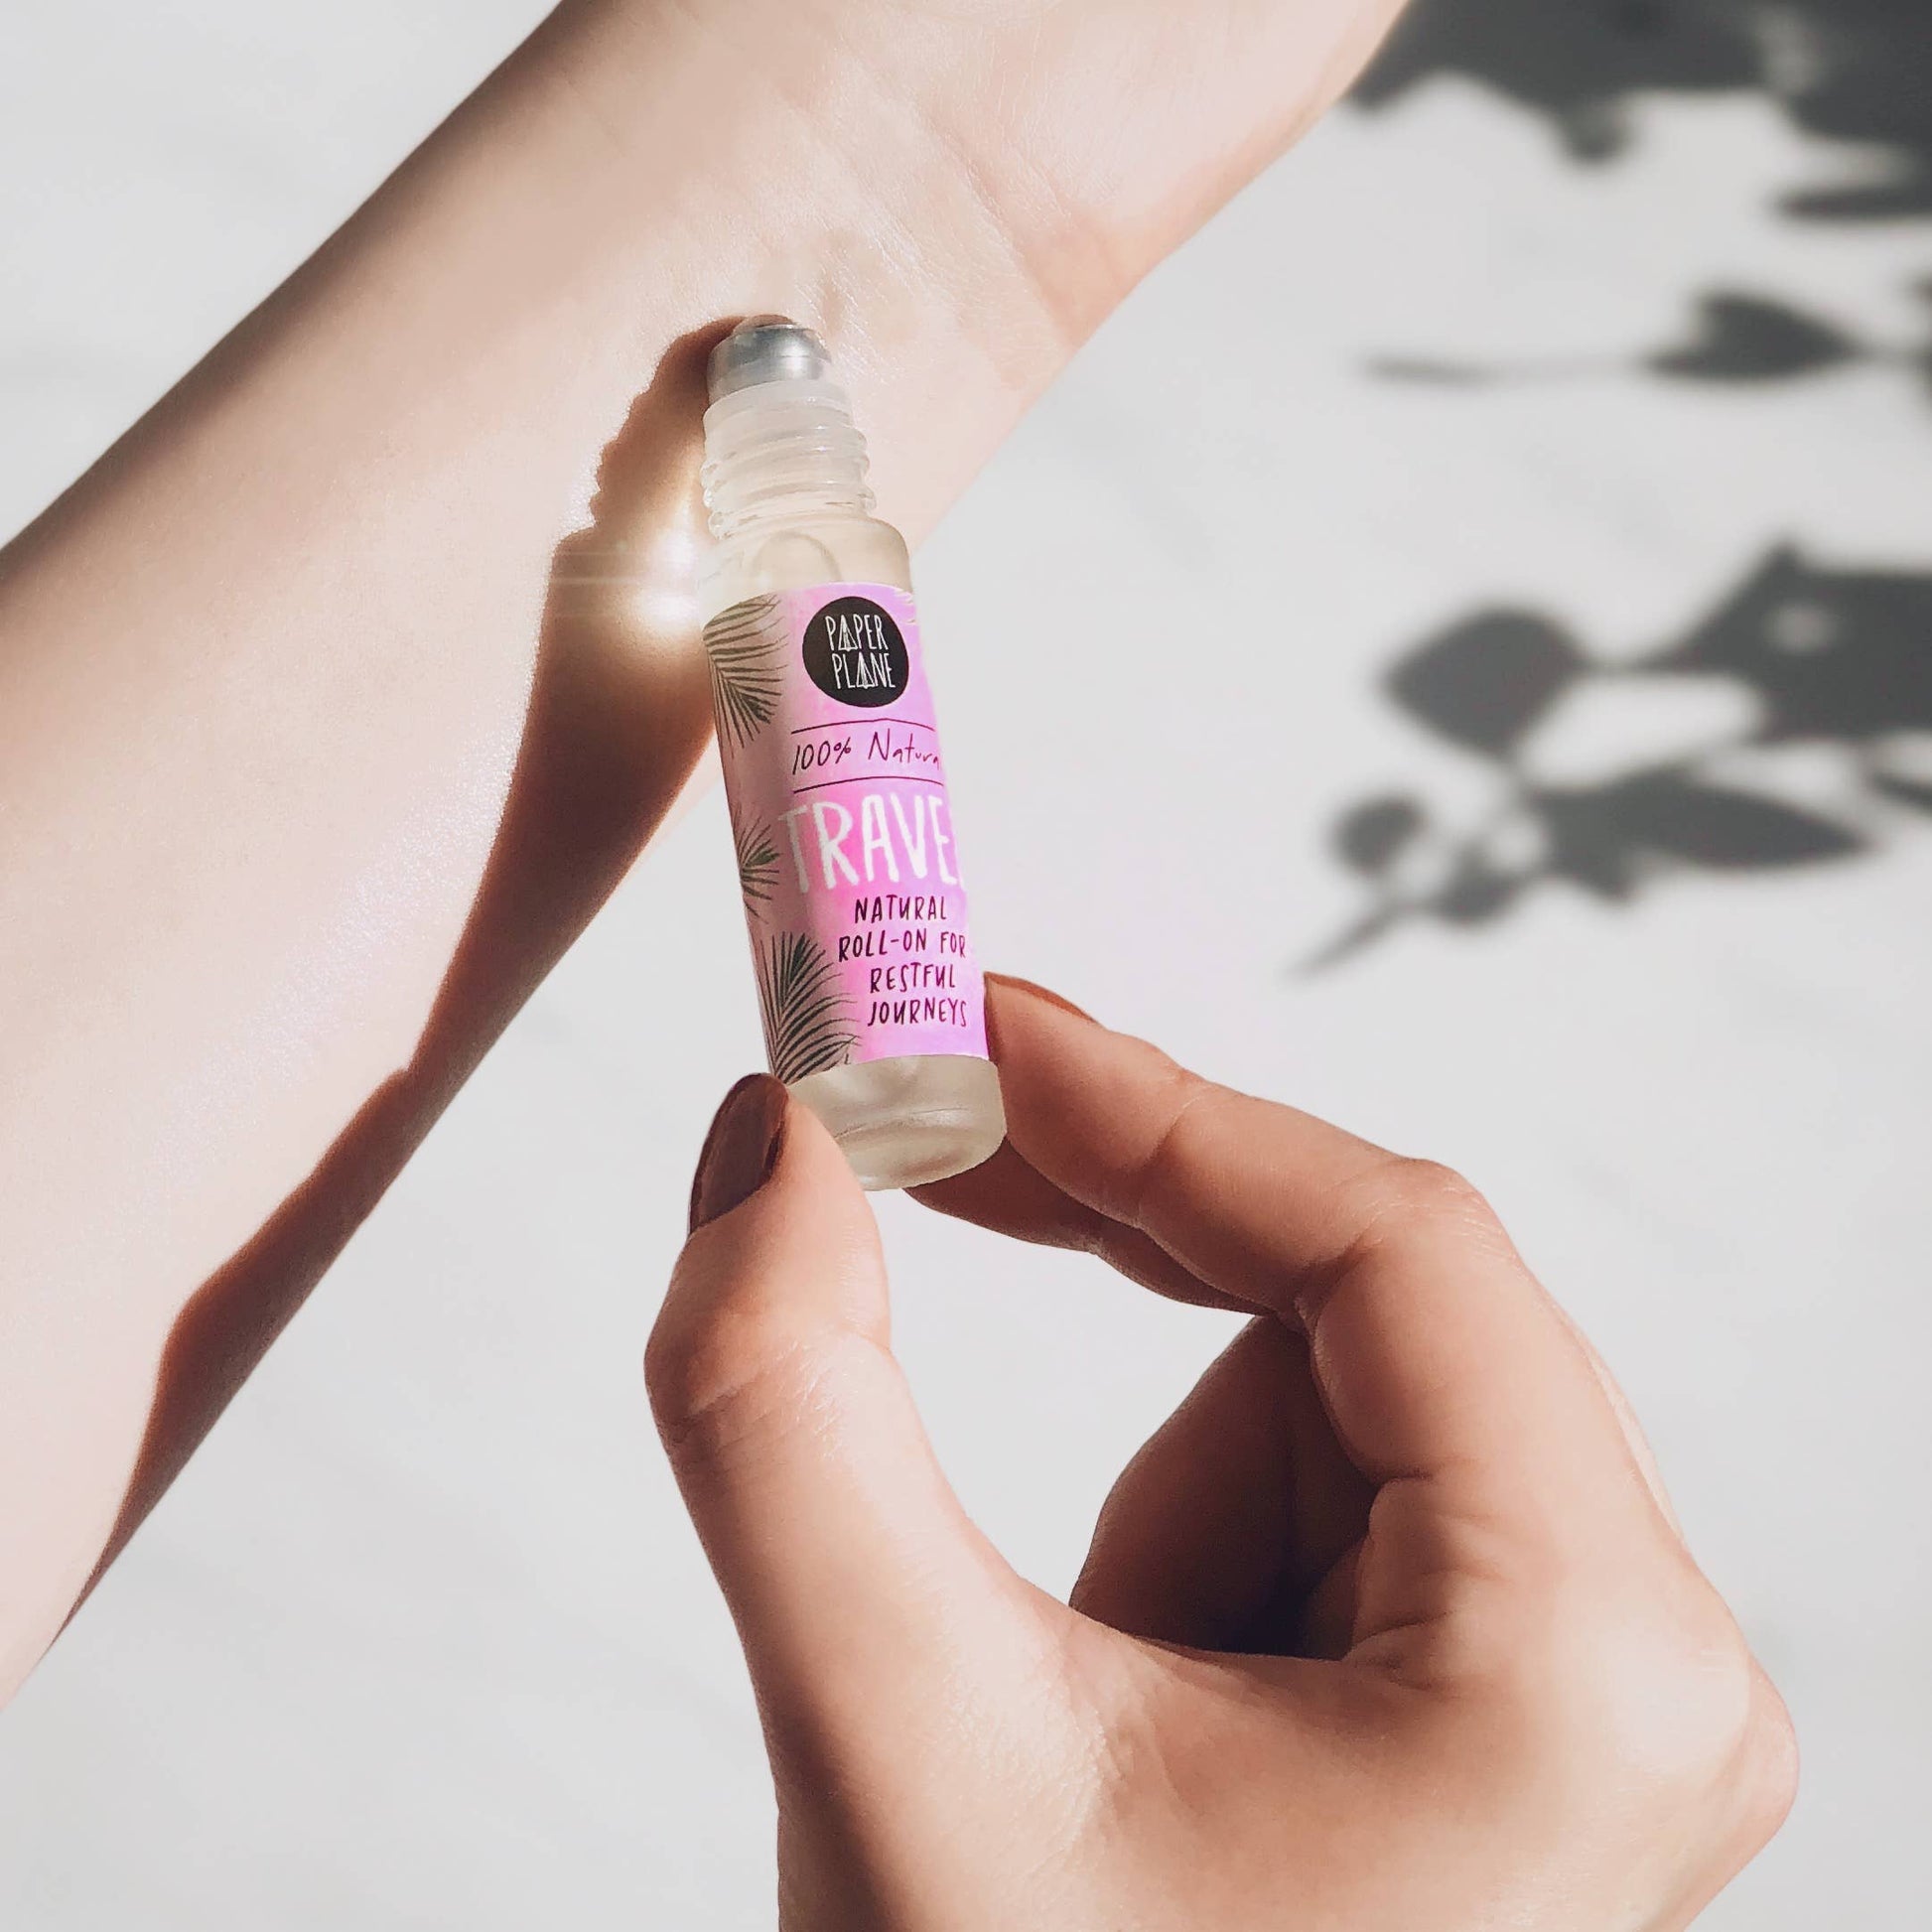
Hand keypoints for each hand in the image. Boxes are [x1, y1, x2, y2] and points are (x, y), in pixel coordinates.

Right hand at [646, 978, 1795, 1929]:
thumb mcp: (891, 1757)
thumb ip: (783, 1415)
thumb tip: (766, 1140)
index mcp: (1582, 1663)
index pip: (1393, 1247)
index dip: (1156, 1103)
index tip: (961, 1029)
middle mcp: (1640, 1656)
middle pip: (1366, 1302)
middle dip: (1128, 1229)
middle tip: (916, 1131)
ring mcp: (1584, 1676)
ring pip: (1330, 1394)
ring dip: (1158, 1453)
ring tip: (1073, 1664)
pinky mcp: (1509, 1691)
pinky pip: (1333, 1483)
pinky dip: (1189, 1504)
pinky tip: (1129, 1675)